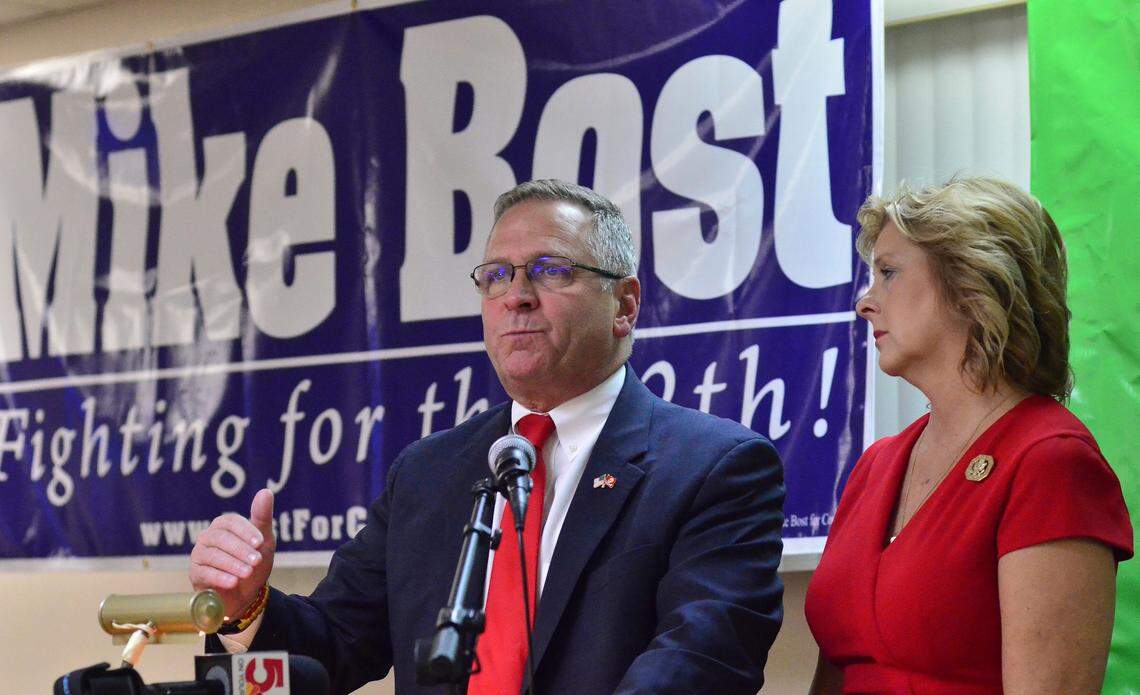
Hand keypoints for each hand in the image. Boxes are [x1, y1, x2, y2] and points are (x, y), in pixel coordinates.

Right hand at [189, 488, 275, 618]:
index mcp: (223, 525)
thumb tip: (266, 491)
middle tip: (257, 560)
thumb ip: (262, 517)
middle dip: (241, 550)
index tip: (260, 542)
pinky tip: (233, 583)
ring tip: (248, 572)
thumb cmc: (253, 562)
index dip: (246, 531)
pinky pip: (204, 573)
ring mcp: (199, 555)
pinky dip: (220, 577)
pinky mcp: (195, 574)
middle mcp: (208, 537)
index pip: (231, 522)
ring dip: (233, 564)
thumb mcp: (263, 541)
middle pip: (221, 539)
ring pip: (213, 556)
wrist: (246, 594)